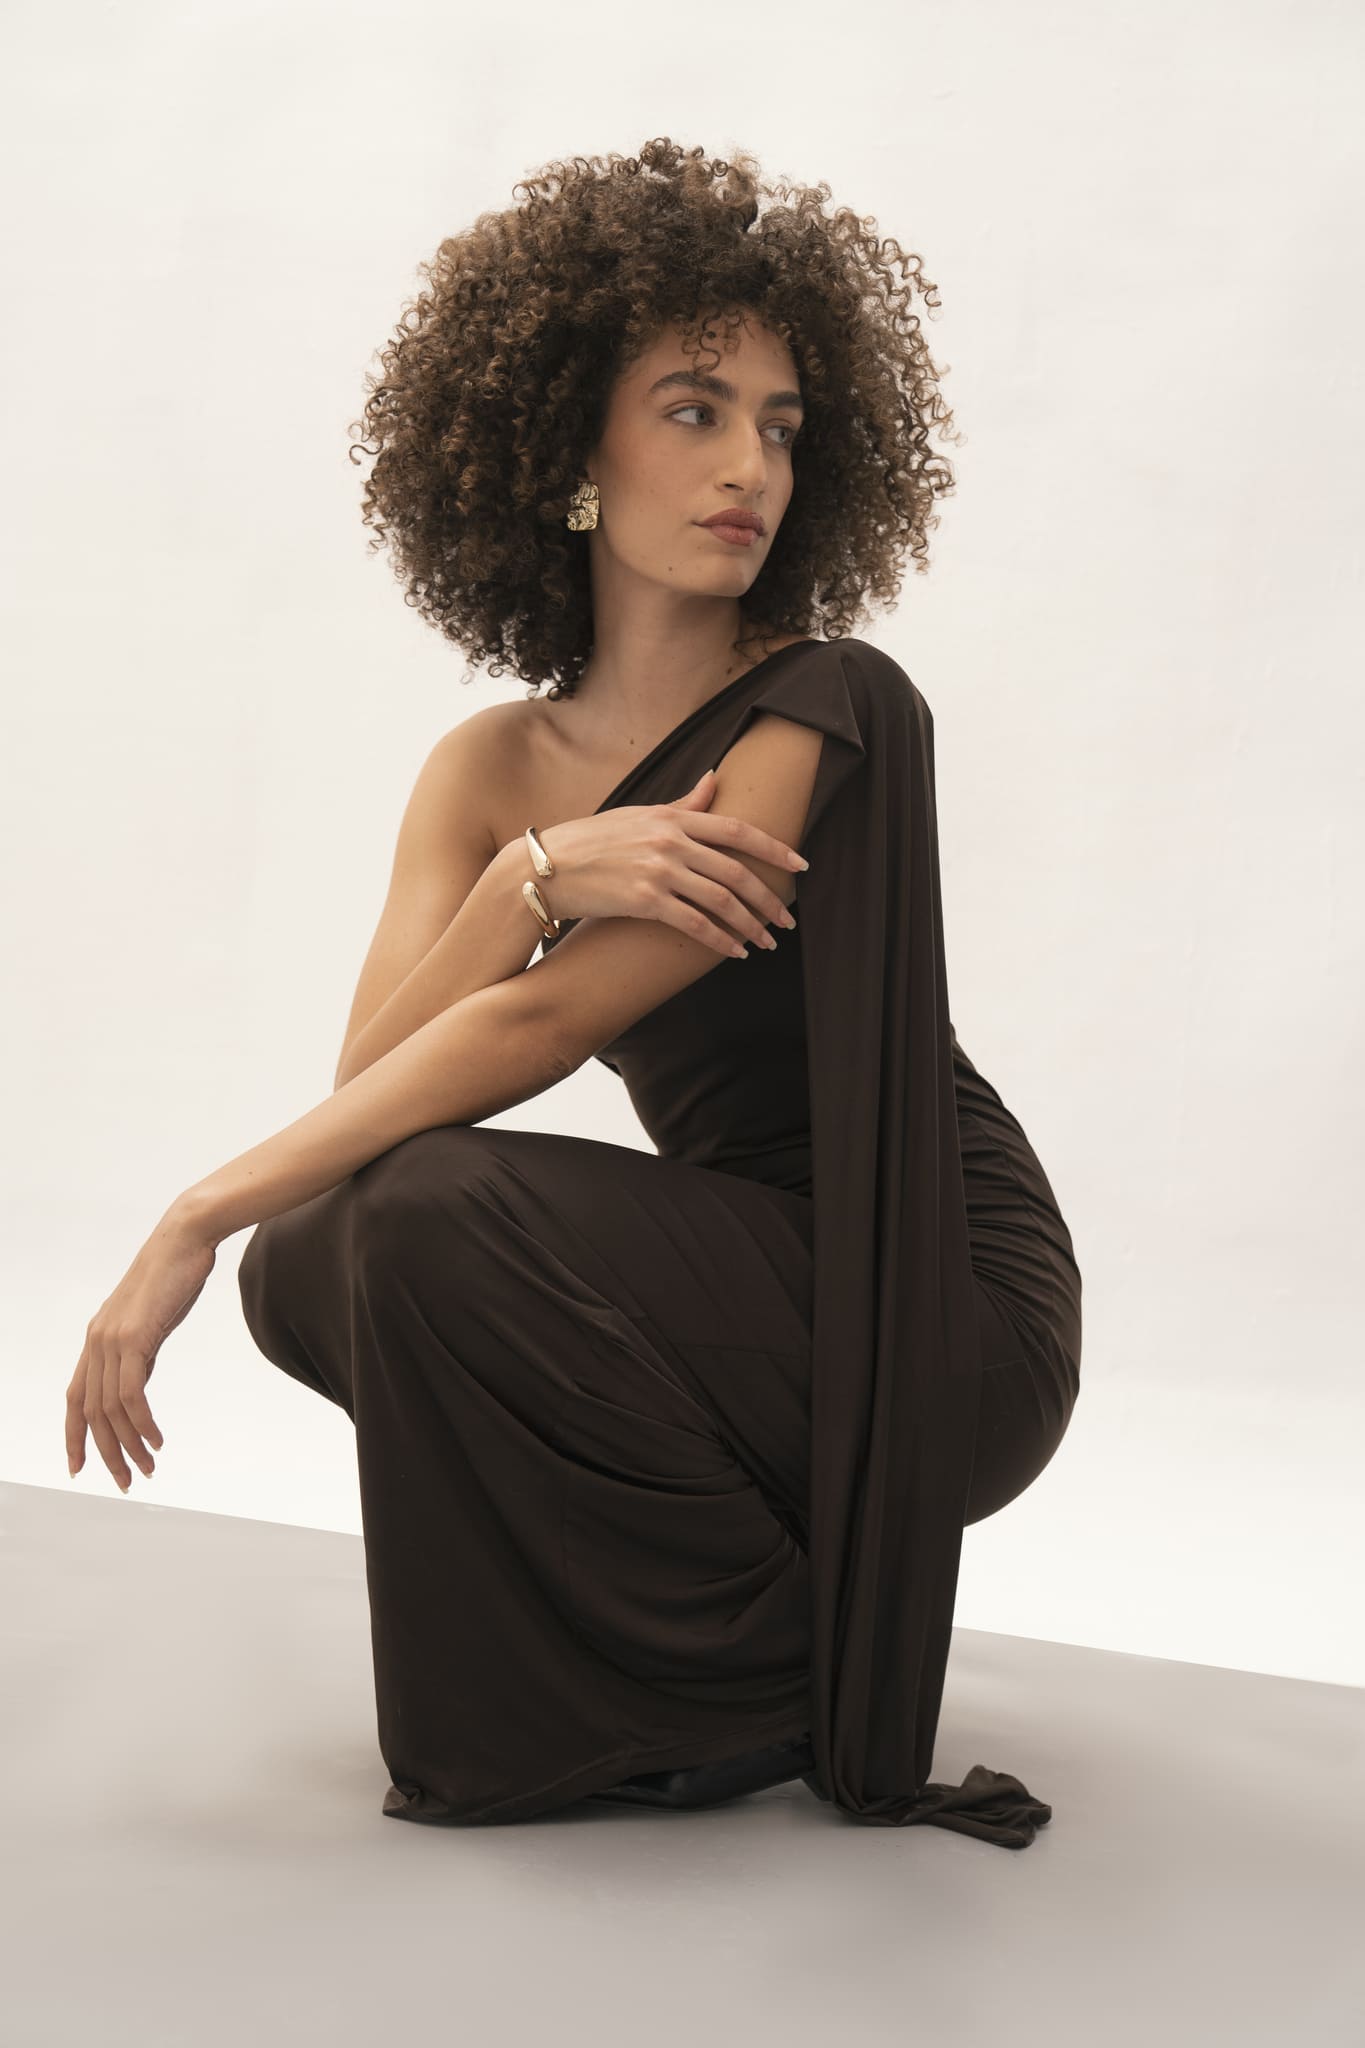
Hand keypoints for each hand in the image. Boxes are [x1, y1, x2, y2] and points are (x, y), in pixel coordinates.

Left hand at [65, 1201, 216, 1491]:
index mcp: (97, 1339)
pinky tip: (156, 1439)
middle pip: (91, 1414)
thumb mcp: (151, 1320)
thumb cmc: (174, 1273)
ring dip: (129, 1445)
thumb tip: (137, 1383)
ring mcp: (112, 1340)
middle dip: (107, 1453)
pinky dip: (142, 1424)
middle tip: (126, 1481)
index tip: (81, 1467)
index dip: (74, 1436)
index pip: (75, 1398)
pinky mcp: (134, 1338)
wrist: (184, 1238)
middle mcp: (97, 1342)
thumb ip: (139, 1351)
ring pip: (110, 1410)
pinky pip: (131, 1394)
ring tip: (148, 1466)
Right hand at [533, 771, 806, 957]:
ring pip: (722, 902)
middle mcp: (670, 841)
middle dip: (768, 899)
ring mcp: (659, 870)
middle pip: (736, 872)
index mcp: (672, 817)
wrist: (545, 867)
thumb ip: (683, 804)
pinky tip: (734, 952)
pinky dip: (721, 941)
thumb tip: (715, 779)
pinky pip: (696, 925)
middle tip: (786, 921)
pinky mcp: (644, 900)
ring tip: (766, 942)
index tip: (800, 866)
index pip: (737, 831)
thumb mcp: (639, 814)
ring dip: (751, 926)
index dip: (775, 849)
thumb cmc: (591, 842)